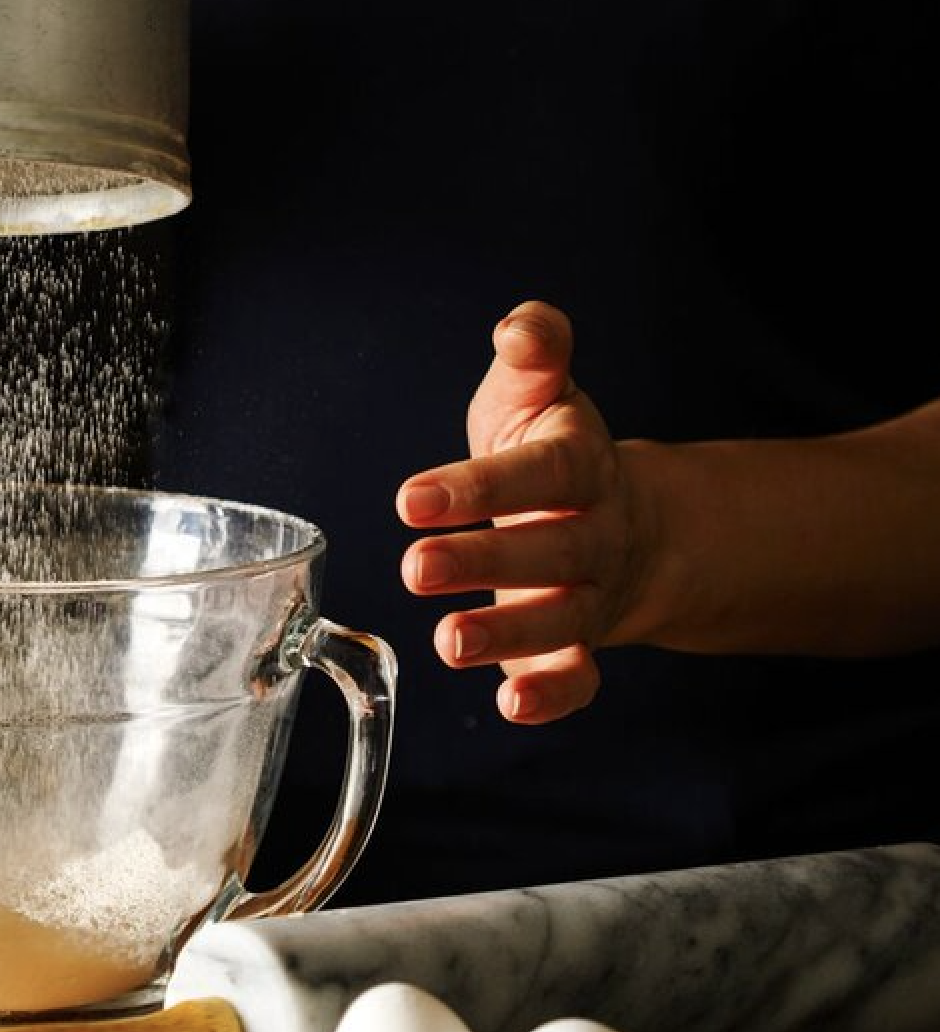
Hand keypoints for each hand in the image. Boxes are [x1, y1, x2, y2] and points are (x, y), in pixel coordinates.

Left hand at [395, 301, 654, 724]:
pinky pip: (580, 677)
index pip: (537, 474)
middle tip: (416, 568)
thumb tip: (521, 326)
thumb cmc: (550, 449)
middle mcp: (594, 534)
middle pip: (551, 552)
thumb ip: (533, 354)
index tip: (411, 498)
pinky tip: (509, 705)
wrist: (621, 517)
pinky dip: (553, 696)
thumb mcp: (538, 395)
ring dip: (507, 635)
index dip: (478, 487)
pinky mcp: (577, 645)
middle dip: (484, 562)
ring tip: (448, 642)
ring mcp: (589, 596)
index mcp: (580, 466)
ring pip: (562, 620)